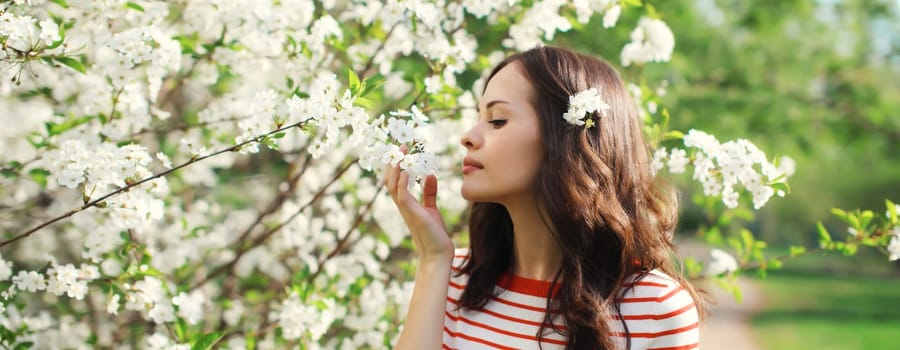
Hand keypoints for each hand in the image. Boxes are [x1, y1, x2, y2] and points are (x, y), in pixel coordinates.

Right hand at [382, 146, 453, 262]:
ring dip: (397, 168)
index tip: (402, 150)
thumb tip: (429, 175)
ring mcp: (406, 209)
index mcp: (406, 204)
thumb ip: (429, 193)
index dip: (396, 165)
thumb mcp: (432, 209)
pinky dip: (403, 181)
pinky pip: (402, 194)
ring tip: (402, 152)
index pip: (395, 181)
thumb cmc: (434, 234)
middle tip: (400, 146)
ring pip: (393, 185)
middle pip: (389, 180)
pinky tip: (407, 170)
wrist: (438, 255)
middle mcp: (403, 205)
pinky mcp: (412, 213)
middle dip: (393, 162)